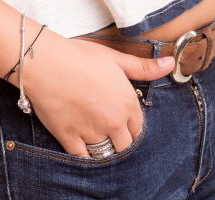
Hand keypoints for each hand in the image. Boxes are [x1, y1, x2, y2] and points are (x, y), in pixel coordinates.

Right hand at [9, 30, 173, 157]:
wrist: (45, 61)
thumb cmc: (79, 55)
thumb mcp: (114, 58)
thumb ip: (144, 67)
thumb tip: (170, 64)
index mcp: (127, 102)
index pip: (138, 127)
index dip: (130, 124)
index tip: (122, 120)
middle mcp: (113, 121)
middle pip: (125, 145)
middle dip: (120, 140)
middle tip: (109, 131)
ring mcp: (92, 133)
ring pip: (107, 154)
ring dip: (104, 150)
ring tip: (97, 139)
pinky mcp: (70, 139)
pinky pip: (84, 159)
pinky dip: (85, 157)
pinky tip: (83, 149)